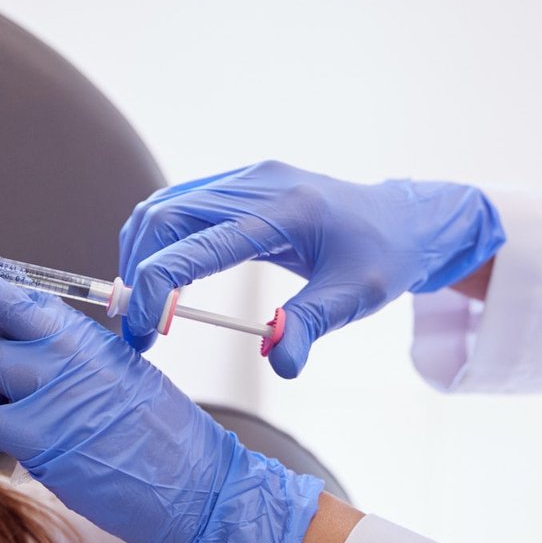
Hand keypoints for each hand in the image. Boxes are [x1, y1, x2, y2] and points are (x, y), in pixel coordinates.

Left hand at [0, 210, 323, 542]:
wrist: (196, 483)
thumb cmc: (152, 430)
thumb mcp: (110, 369)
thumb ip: (55, 348)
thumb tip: (3, 338)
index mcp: (79, 329)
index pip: (13, 281)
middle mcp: (64, 346)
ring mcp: (51, 386)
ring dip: (1, 402)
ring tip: (57, 425)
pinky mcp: (40, 433)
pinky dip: (18, 443)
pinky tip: (61, 451)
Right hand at [118, 161, 505, 376]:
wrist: (402, 218)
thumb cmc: (384, 257)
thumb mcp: (357, 298)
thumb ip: (312, 326)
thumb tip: (280, 365)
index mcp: (286, 210)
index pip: (199, 243)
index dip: (159, 286)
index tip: (144, 332)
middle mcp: (258, 183)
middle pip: (165, 215)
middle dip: (139, 269)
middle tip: (139, 326)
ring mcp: (246, 177)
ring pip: (165, 205)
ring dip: (143, 253)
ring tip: (149, 307)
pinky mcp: (240, 184)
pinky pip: (181, 204)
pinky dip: (160, 241)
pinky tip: (168, 279)